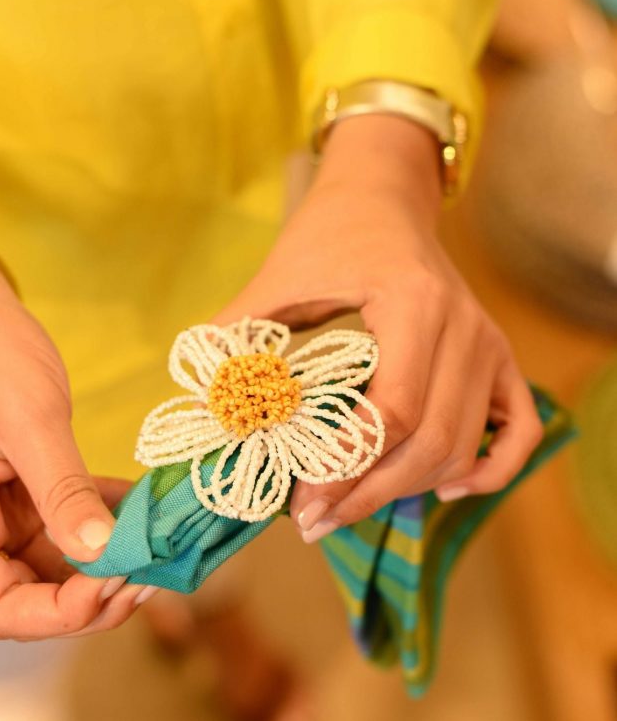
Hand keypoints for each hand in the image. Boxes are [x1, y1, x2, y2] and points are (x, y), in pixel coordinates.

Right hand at [0, 238, 143, 639]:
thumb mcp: (25, 416)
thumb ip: (60, 487)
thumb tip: (102, 553)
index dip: (56, 614)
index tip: (114, 584)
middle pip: (34, 598)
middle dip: (95, 596)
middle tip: (153, 571)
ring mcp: (7, 513)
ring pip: (63, 567)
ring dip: (113, 564)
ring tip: (161, 543)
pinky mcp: (35, 492)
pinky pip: (77, 525)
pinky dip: (113, 524)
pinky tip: (149, 509)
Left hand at [215, 114, 541, 540]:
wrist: (384, 198)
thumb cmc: (330, 236)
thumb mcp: (279, 277)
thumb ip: (239, 335)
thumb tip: (203, 407)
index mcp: (412, 303)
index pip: (393, 409)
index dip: (347, 464)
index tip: (301, 499)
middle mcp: (463, 327)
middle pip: (431, 440)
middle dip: (369, 492)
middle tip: (316, 522)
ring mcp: (489, 344)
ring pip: (462, 445)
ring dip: (409, 490)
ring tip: (349, 509)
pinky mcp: (500, 359)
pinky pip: (517, 430)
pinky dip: (490, 469)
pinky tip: (445, 489)